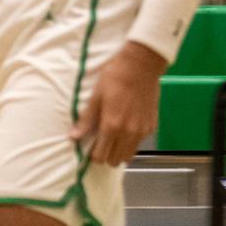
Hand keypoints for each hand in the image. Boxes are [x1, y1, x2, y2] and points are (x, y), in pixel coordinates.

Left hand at [70, 41, 163, 167]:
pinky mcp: (151, 126)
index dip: (94, 155)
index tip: (91, 147)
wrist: (141, 65)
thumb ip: (86, 120)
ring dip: (120, 151)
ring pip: (129, 155)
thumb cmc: (115, 77)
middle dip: (107, 155)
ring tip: (114, 137)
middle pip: (116, 160)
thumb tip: (73, 137)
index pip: (101, 157)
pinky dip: (132, 141)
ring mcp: (142, 131)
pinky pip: (139, 143)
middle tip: (102, 143)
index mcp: (112, 126)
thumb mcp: (96, 97)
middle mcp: (129, 133)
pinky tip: (127, 126)